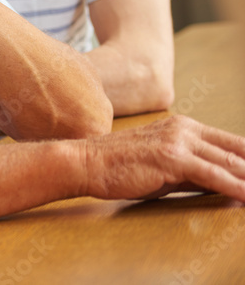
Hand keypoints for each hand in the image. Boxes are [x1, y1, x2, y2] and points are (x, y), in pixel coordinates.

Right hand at [83, 115, 244, 201]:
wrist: (85, 162)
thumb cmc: (120, 168)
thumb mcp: (164, 166)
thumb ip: (195, 171)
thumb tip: (225, 185)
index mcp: (184, 127)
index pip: (234, 144)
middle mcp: (185, 129)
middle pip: (239, 151)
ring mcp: (179, 142)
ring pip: (231, 163)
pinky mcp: (172, 158)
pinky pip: (214, 175)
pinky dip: (236, 187)